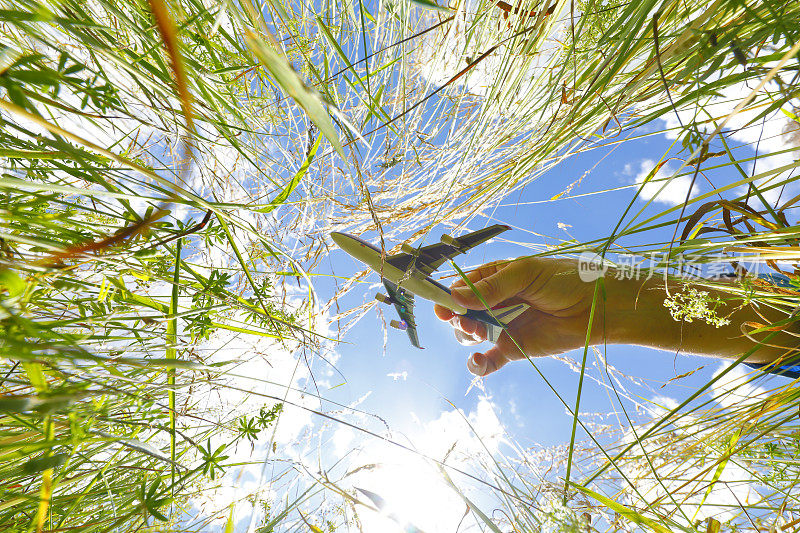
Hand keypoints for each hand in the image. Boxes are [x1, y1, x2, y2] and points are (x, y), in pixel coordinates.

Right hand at [434, 257, 611, 375]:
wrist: (597, 306)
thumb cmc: (564, 280)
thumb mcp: (525, 274)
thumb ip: (491, 287)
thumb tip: (455, 298)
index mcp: (494, 278)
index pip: (461, 287)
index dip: (447, 295)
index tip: (440, 304)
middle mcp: (494, 302)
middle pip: (461, 313)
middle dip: (456, 317)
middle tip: (464, 319)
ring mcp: (503, 326)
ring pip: (470, 335)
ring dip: (466, 335)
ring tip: (476, 331)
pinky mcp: (514, 349)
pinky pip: (489, 360)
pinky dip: (478, 364)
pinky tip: (477, 362)